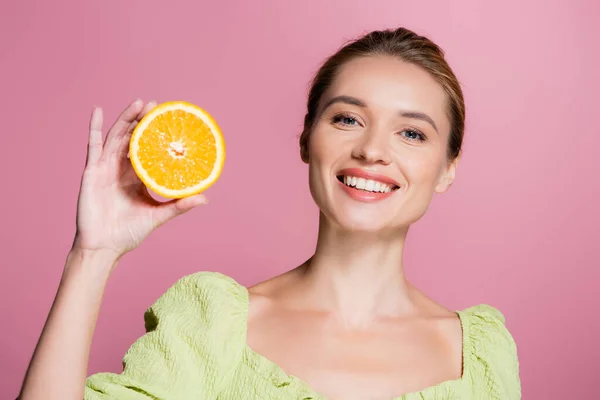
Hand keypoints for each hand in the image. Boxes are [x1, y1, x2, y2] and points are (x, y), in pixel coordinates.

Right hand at [71, 99, 207, 259]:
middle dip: (142, 121)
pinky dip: (95, 127)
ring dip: (126, 119)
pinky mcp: (92, 171)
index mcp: (136, 177)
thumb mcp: (158, 216)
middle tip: (155, 105)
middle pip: (131, 138)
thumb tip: (205, 199)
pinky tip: (98, 110)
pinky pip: (93, 146)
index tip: (167, 120)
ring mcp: (105, 168)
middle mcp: (121, 169)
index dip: (155, 135)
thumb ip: (179, 206)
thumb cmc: (129, 233)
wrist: (104, 246)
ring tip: (139, 103)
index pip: (147, 150)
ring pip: (116, 137)